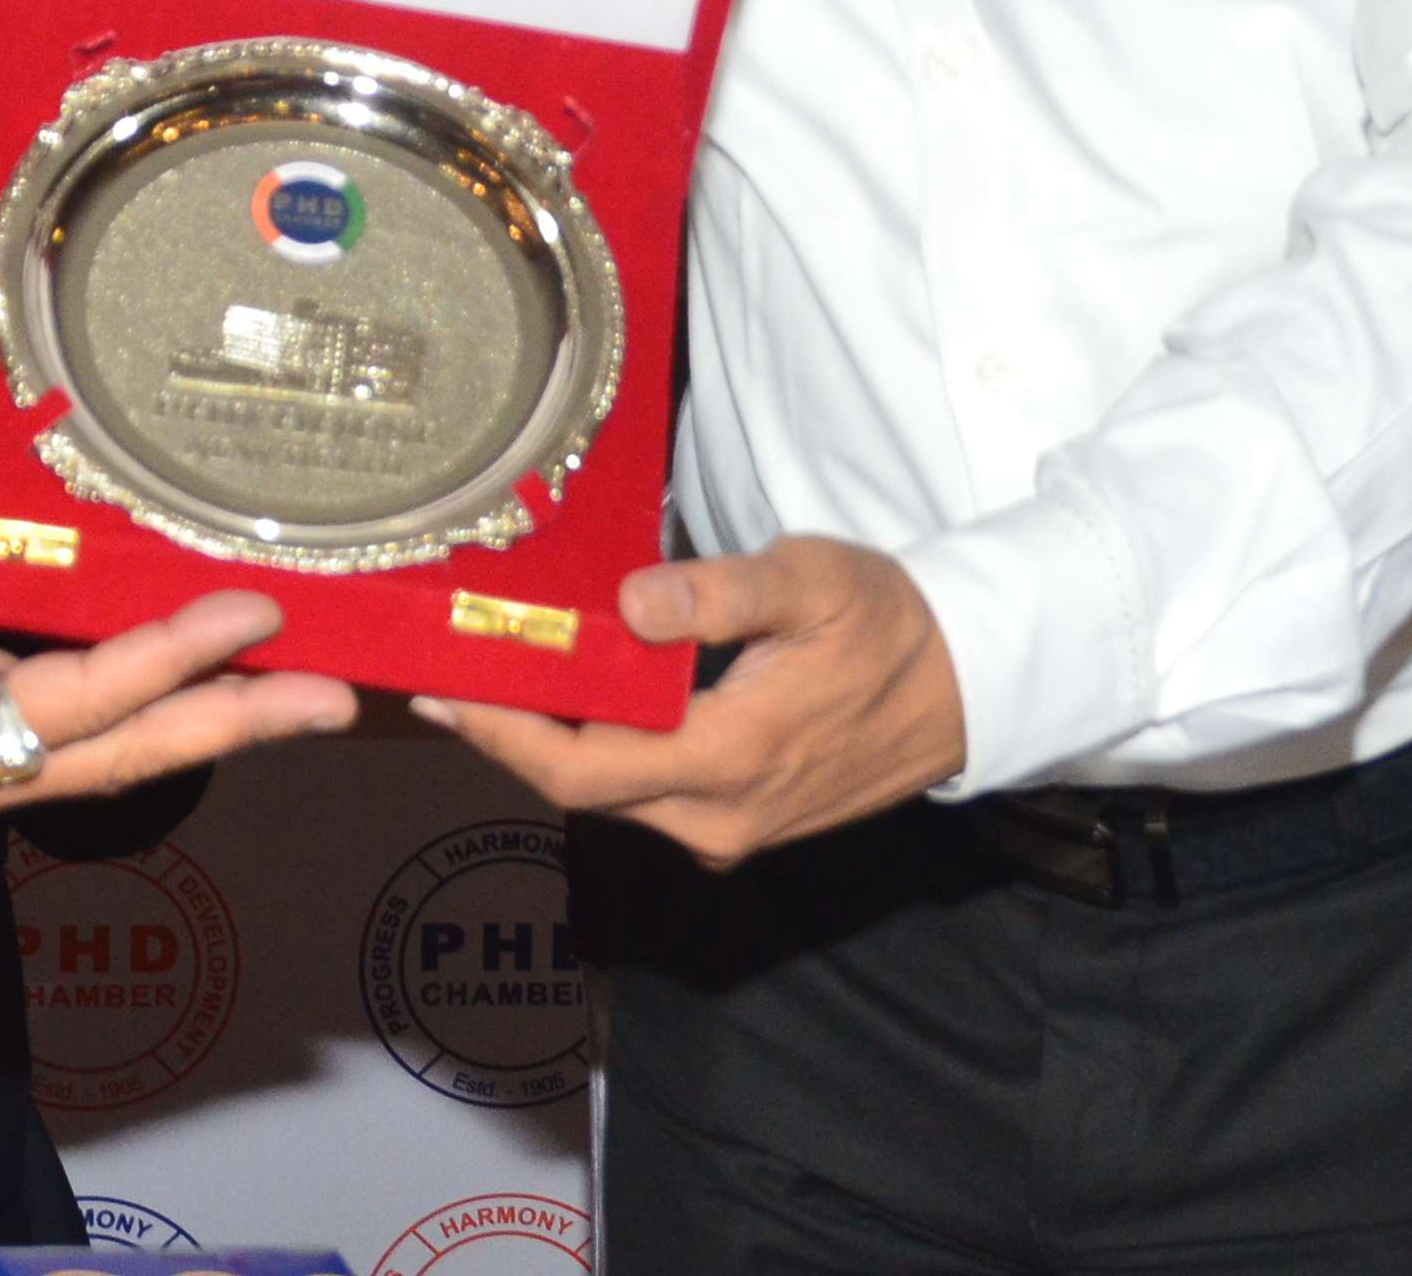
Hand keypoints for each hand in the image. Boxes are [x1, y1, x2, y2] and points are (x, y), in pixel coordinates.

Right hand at [0, 483, 355, 829]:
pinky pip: (87, 733)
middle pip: (118, 752)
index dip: (163, 660)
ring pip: (113, 753)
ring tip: (311, 695)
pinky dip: (162, 709)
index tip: (246, 614)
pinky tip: (222, 680)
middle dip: (231, 725)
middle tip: (337, 699)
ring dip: (213, 723)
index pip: (68, 702)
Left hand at [412, 534, 965, 866]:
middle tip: (446, 677)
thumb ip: (719, 593)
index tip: (445, 691)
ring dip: (548, 747)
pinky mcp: (741, 824)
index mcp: (729, 757)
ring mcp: (731, 829)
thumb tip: (633, 600)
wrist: (967, 686)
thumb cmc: (889, 623)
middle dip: (507, 736)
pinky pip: (646, 797)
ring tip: (493, 682)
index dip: (502, 736)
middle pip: (580, 792)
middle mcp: (718, 816)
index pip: (580, 769)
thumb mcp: (812, 582)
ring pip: (612, 798)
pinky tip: (573, 707)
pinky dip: (597, 754)